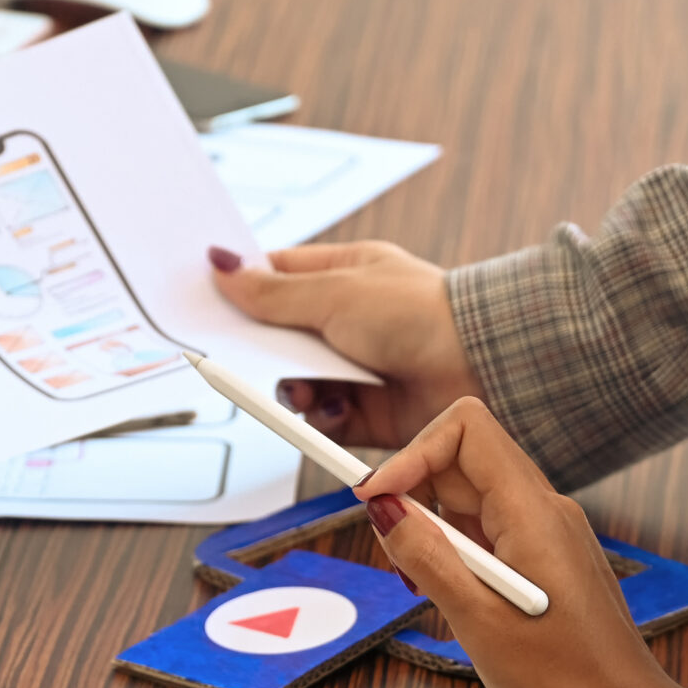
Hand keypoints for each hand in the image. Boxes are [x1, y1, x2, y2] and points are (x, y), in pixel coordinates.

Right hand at [210, 241, 484, 446]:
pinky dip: (323, 418)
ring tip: (309, 386)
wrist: (478, 366)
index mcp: (345, 275)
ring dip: (296, 390)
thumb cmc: (420, 314)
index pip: (278, 277)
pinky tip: (336, 407)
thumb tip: (223, 267)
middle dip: (266, 353)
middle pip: (281, 339)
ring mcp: (359, 368)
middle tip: (252, 358)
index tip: (210, 304)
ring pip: (298, 384)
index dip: (243, 290)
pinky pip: (324, 420)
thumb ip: (272, 292)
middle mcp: (350, 322)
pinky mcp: (368, 412)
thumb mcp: (334, 293)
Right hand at [357, 398, 687, 687]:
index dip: (411, 454)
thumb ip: (427, 557)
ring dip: (433, 530)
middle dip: (415, 494)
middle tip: (397, 556)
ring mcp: (550, 534)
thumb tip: (383, 508)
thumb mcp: (477, 621)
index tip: (374, 499)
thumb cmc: (566, 684)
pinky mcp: (548, 560)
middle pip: (463, 459)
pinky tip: (455, 600)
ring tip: (425, 588)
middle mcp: (546, 510)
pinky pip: (490, 532)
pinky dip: (459, 553)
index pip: (465, 428)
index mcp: (534, 513)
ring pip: (472, 499)